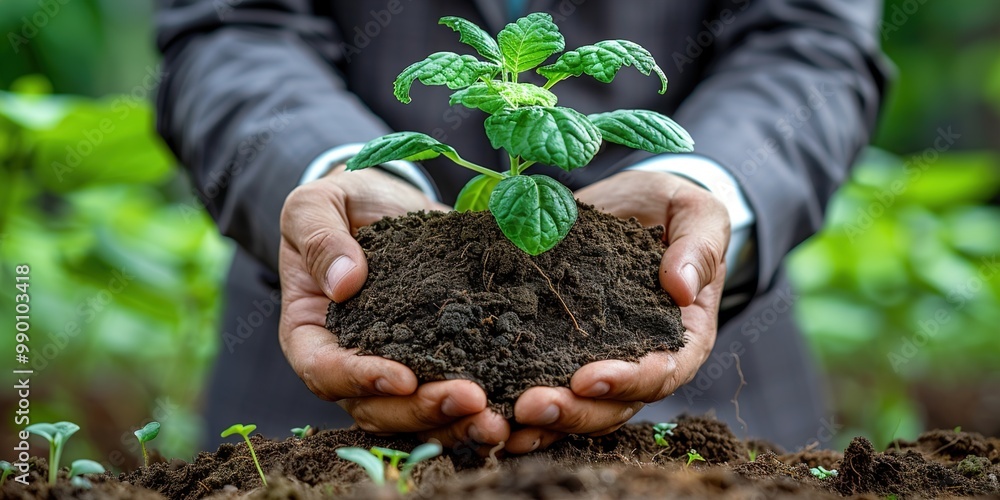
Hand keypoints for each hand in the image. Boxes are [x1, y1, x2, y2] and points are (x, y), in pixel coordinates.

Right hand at [278, 166, 509, 447]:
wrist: (384, 203)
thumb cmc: (340, 206)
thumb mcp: (315, 208)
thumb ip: (321, 241)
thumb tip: (343, 283)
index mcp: (309, 335)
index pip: (324, 372)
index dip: (361, 379)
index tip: (403, 376)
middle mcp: (348, 364)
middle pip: (376, 408)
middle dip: (422, 410)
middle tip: (468, 400)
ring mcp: (393, 367)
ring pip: (415, 416)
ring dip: (454, 425)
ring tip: (495, 420)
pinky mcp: (435, 359)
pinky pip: (449, 397)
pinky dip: (476, 410)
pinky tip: (511, 408)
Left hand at [505, 170, 729, 452]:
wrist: (632, 206)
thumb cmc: (670, 210)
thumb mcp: (694, 212)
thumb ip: (697, 246)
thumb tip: (682, 288)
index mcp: (684, 336)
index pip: (662, 372)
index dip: (627, 381)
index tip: (587, 378)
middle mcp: (644, 361)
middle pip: (614, 405)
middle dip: (574, 411)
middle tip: (531, 405)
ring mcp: (603, 362)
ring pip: (579, 409)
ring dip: (544, 422)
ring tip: (506, 420)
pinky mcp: (565, 352)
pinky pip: (549, 390)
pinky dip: (523, 411)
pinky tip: (492, 416)